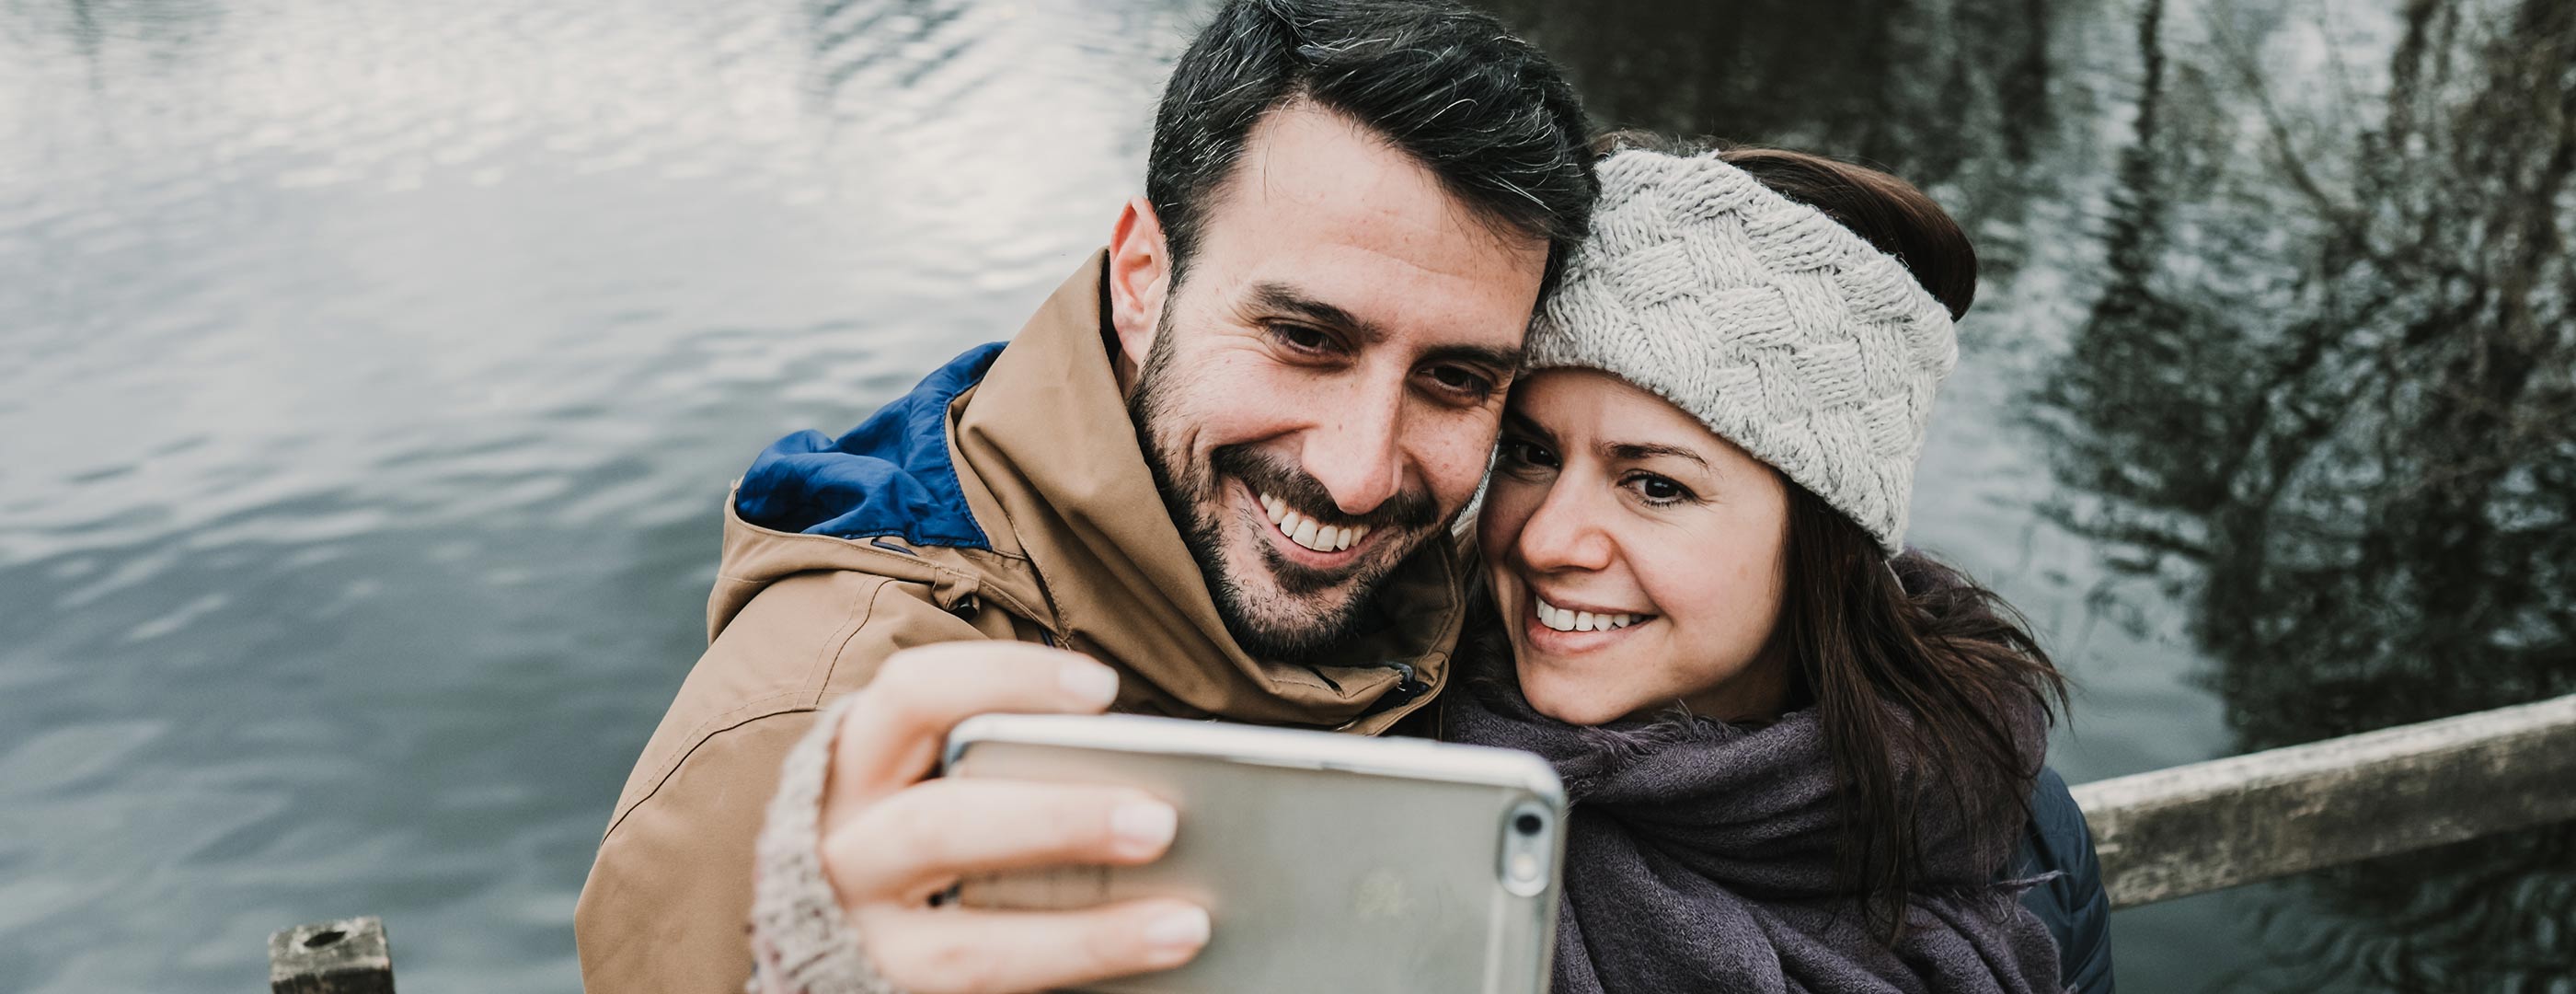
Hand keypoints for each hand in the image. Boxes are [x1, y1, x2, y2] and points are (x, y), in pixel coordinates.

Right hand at [818, 642, 1209, 993]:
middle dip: (1054, 824)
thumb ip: (1013, 761)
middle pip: (936, 828)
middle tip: (1160, 822)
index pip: (914, 694)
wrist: (839, 921)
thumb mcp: (939, 773)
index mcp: (857, 761)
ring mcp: (861, 935)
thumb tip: (1150, 774)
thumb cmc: (928, 822)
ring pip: (964, 948)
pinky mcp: (894, 993)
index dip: (1005, 681)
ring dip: (1087, 935)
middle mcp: (843, 847)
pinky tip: (1151, 958)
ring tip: (1186, 922)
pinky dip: (1079, 974)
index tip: (1103, 689)